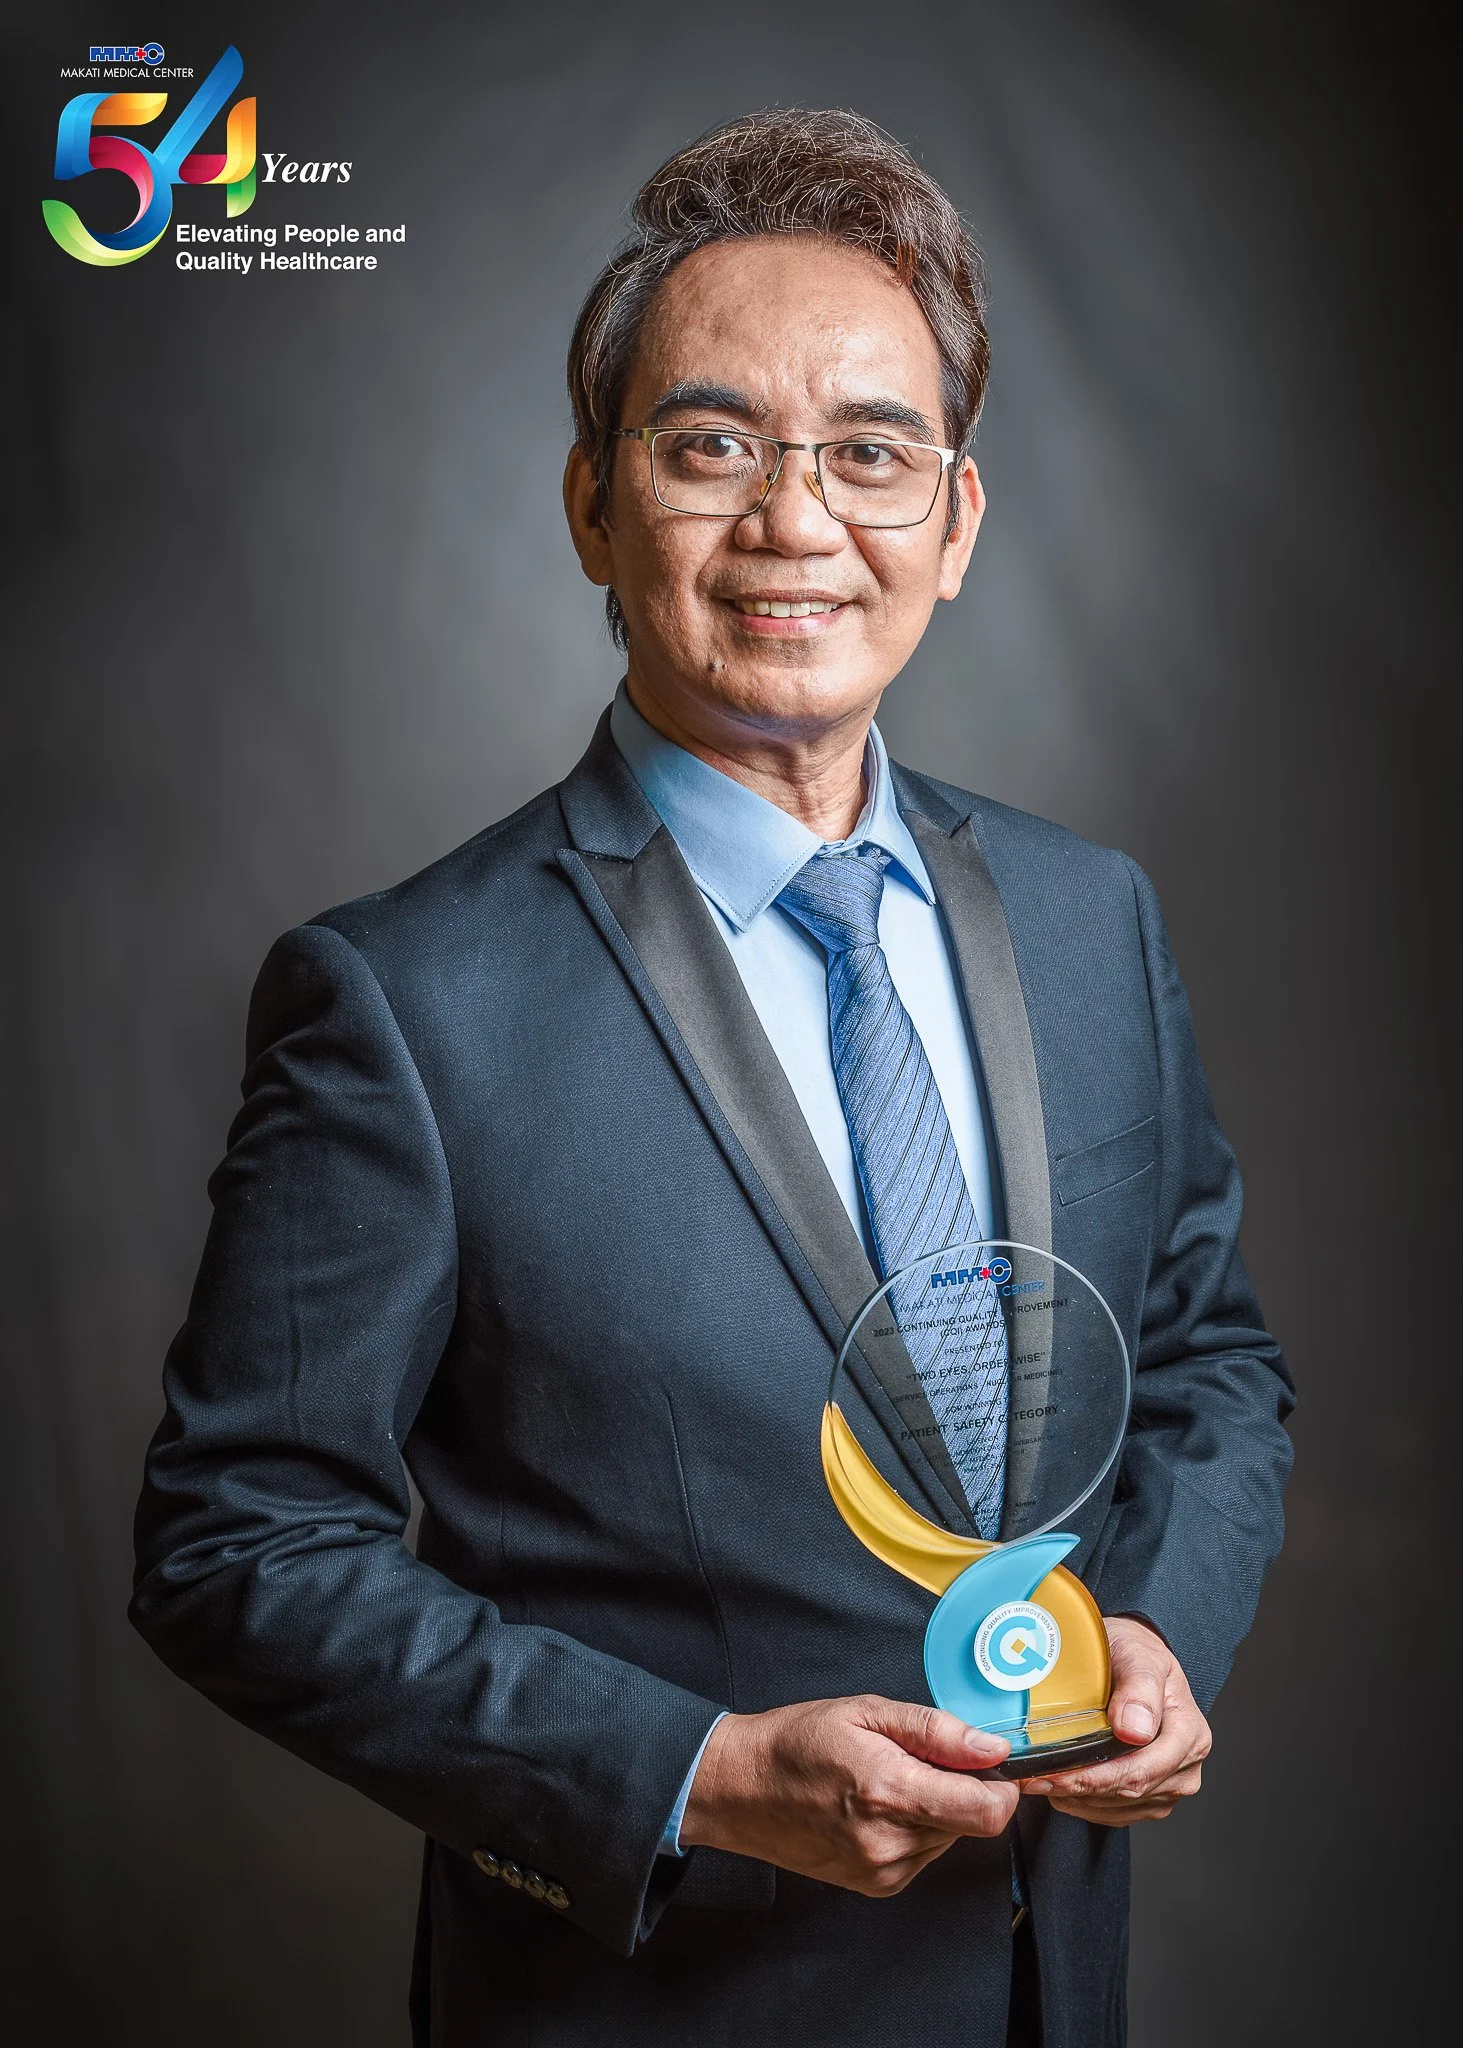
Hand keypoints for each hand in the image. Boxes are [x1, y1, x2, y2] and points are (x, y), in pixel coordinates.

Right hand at [679, 1694, 1019, 1896]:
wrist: (741, 1789)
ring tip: (890, 1779)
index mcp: (891, 1792)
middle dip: (960, 1788)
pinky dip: (914, 1828)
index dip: (1003, 1785)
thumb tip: (992, 1746)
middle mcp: (891, 1843)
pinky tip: (879, 1806)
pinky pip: (923, 1854)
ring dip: (936, 1808)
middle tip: (917, 1758)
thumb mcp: (866, 1712)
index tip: (990, 1763)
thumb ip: (935, 1730)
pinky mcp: (877, 1885)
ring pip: (948, 1838)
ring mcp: (883, 1871)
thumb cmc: (796, 1742)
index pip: (988, 1812)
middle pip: (971, 1824)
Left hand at [1020, 1616, 1210, 1824]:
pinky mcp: (1152, 1796)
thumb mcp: (1138, 1655)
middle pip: (1129, 1791)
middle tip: (1034, 1780)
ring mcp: (1170, 1784)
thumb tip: (1135, 1730)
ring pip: (1120, 1807)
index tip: (1057, 1775)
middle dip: (1078, 1789)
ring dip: (1078, 1799)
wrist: (1135, 1659)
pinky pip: (1118, 1813)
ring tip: (1041, 1781)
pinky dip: (1086, 1804)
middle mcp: (1185, 1765)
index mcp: (1188, 1733)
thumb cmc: (1136, 1653)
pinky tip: (1063, 1788)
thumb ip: (1139, 1687)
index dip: (1096, 1778)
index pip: (1141, 1769)